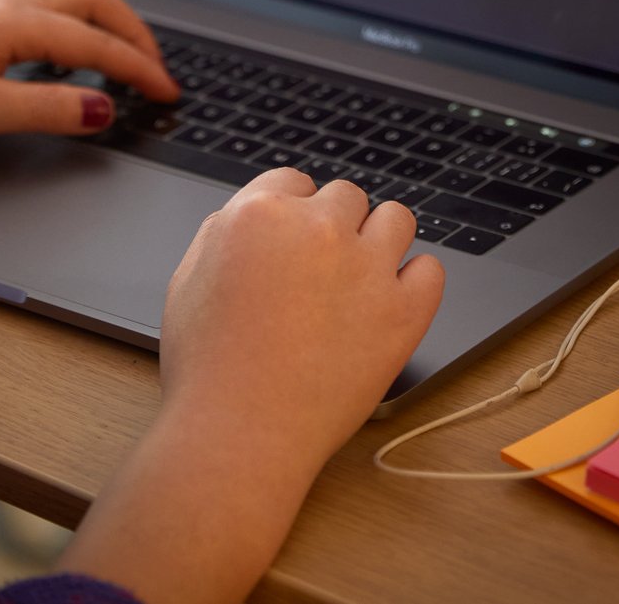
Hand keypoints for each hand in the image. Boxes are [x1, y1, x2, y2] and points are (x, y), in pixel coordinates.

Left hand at [0, 0, 177, 137]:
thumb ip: (46, 110)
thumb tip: (104, 110)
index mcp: (20, 23)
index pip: (101, 45)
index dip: (141, 71)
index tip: (170, 95)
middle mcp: (11, 2)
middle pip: (96, 1)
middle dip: (135, 33)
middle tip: (155, 71)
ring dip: (104, 23)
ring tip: (118, 58)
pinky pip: (41, 4)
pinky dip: (72, 23)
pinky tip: (56, 54)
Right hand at [58, 170, 443, 602]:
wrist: (237, 436)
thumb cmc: (206, 368)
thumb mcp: (188, 279)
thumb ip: (224, 232)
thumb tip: (257, 215)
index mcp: (261, 213)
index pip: (296, 182)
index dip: (294, 214)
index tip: (295, 244)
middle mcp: (318, 227)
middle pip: (346, 196)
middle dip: (336, 227)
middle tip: (323, 273)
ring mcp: (367, 267)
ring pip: (397, 218)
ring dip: (381, 241)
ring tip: (363, 279)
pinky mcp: (403, 311)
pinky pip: (430, 270)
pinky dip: (415, 284)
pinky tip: (392, 304)